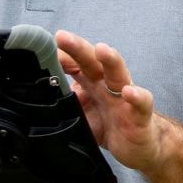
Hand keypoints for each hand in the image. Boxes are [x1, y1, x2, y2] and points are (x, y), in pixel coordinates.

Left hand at [55, 30, 171, 173]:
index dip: (60, 57)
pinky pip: (141, 103)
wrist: (138, 144)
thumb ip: (64, 103)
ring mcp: (124, 98)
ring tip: (102, 50)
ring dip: (111, 60)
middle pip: (93, 62)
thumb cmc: (109, 124)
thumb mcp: (80, 114)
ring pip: (119, 74)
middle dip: (78, 48)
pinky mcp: (140, 115)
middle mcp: (107, 85)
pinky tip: (129, 92)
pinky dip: (137, 96)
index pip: (74, 64)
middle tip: (63, 37)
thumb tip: (42, 95)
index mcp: (91, 83)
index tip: (45, 49)